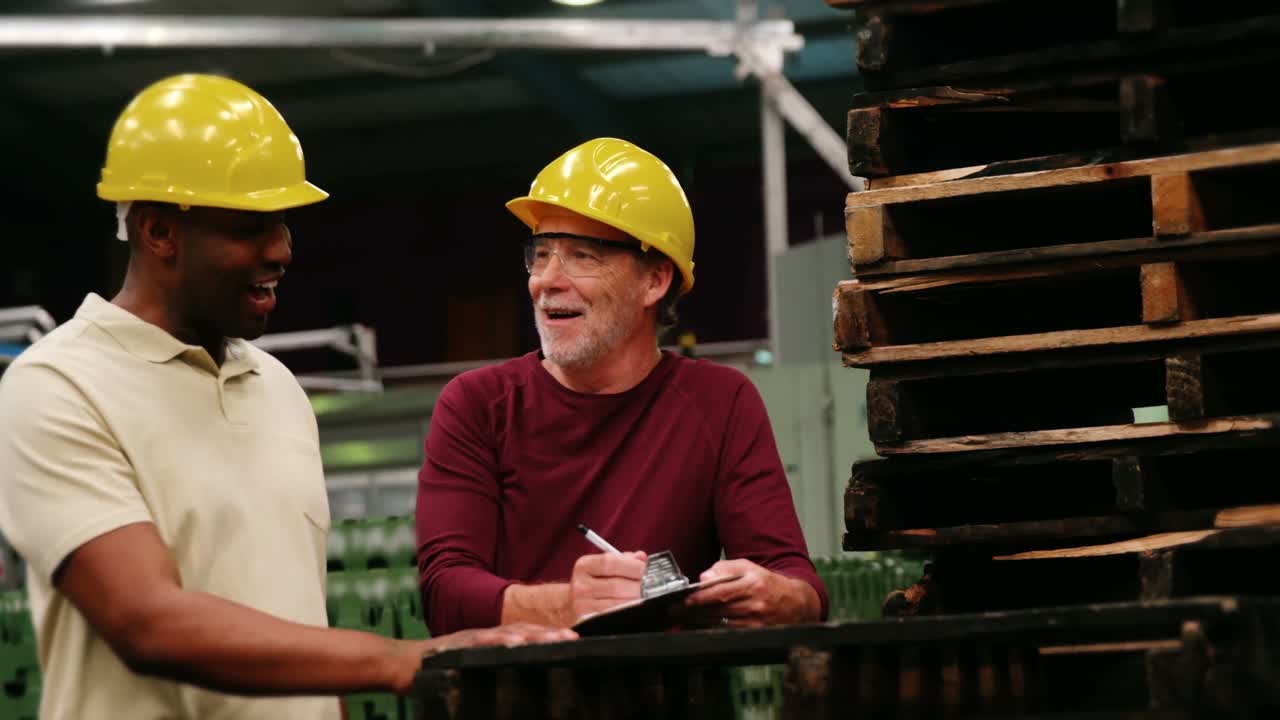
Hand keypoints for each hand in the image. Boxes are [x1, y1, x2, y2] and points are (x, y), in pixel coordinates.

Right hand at [389, 623, 576, 693]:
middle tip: (575, 638)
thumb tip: (515, 682)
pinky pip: (482, 642)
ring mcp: (472, 638)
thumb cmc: (435, 670)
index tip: (573, 640)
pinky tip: (517, 644)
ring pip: (509, 633)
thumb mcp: (469, 668)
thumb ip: (491, 669)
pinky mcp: (458, 646)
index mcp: (489, 642)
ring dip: (534, 635)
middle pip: (522, 630)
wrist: (400, 664)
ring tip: (557, 639)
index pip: (524, 635)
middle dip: (549, 633)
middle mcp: (484, 635)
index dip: (548, 636)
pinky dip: (501, 642)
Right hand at [567, 550, 646, 623]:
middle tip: (655, 587)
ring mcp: (582, 606)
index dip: (632, 566)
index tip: (648, 570)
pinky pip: (614, 617)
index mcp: (584, 566)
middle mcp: (581, 585)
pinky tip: (638, 610)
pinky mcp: (588, 622)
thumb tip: (642, 557)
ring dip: (638, 601)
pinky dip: (629, 613)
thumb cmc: (594, 583)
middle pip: (616, 585)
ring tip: (650, 598)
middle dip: (640, 586)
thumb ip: (624, 559)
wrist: (569, 605)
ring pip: (618, 604)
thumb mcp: (602, 567)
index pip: (610, 562)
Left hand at [681, 559, 820, 627]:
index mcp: (752, 584)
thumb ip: (724, 568)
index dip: (697, 598)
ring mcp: (754, 623)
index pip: (719, 592)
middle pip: (715, 611)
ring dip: (696, 623)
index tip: (680, 600)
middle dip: (690, 612)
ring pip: (717, 625)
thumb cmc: (767, 584)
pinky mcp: (752, 636)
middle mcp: (754, 605)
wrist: (796, 605)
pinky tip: (696, 629)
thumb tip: (704, 577)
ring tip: (680, 619)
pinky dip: (708, 632)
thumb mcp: (749, 567)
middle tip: (672, 611)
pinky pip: (724, 635)